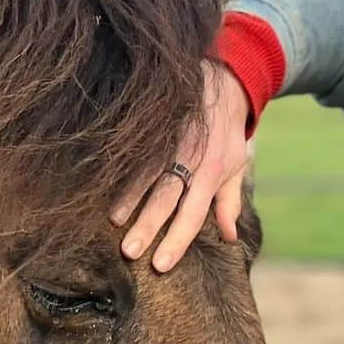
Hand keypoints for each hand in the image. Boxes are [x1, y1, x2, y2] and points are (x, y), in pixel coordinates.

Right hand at [109, 60, 251, 271]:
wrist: (223, 79)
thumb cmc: (227, 131)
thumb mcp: (236, 165)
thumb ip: (230, 202)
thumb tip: (230, 238)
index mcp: (213, 172)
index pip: (194, 214)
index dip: (178, 240)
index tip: (160, 265)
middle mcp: (192, 157)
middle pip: (168, 197)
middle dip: (148, 226)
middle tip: (130, 252)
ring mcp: (172, 138)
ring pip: (148, 172)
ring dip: (130, 198)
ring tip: (115, 221)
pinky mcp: (158, 122)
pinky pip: (139, 148)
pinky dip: (124, 168)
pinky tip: (107, 184)